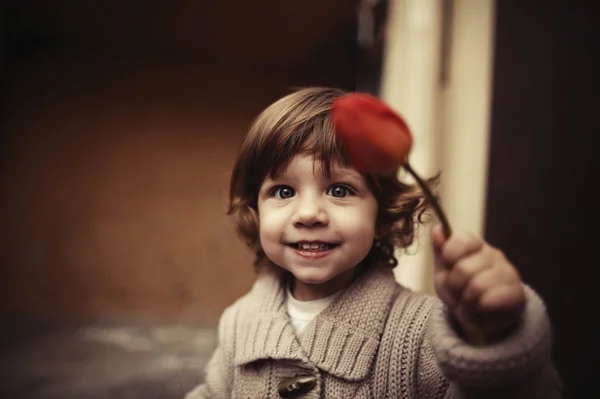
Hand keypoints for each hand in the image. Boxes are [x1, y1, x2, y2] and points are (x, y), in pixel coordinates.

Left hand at [431, 224, 525, 341]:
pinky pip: (490, 300)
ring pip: (477, 286)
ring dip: (465, 302)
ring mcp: (508, 273)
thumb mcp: (444, 271)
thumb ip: (439, 250)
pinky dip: (478, 310)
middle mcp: (494, 254)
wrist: (480, 320)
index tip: (448, 270)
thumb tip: (437, 228)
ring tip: (467, 305)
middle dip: (454, 287)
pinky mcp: (516, 293)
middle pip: (463, 269)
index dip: (448, 258)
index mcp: (475, 245)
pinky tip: (479, 311)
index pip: (461, 240)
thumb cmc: (461, 291)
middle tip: (457, 294)